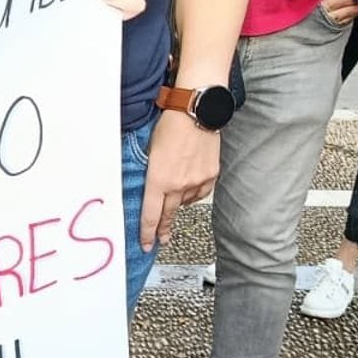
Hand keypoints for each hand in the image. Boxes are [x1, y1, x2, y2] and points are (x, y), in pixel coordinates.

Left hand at [141, 110, 219, 251]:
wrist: (196, 112)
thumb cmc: (170, 127)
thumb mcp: (150, 152)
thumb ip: (151, 176)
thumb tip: (151, 190)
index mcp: (158, 180)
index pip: (150, 215)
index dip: (147, 233)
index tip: (146, 245)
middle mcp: (178, 186)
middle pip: (168, 216)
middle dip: (163, 230)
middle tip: (161, 239)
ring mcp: (196, 182)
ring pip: (185, 202)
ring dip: (178, 201)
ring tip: (176, 189)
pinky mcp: (211, 176)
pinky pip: (200, 193)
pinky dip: (194, 192)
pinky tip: (190, 184)